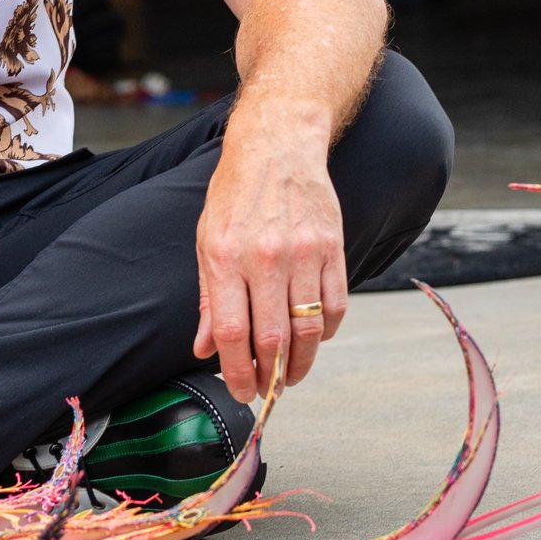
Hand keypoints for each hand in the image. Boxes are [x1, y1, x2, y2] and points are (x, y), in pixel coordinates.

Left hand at [191, 104, 347, 403]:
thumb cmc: (236, 195)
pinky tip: (312, 338)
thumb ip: (209, 299)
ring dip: (300, 364)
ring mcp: (304, 253)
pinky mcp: (333, 248)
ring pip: (308, 330)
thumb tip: (205, 349)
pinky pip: (334, 307)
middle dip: (269, 377)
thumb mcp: (207, 240)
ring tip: (290, 376)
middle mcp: (265, 257)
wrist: (278, 147)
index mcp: (226, 257)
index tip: (241, 392)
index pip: (233, 332)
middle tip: (266, 392)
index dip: (236, 371)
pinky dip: (325, 333)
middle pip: (273, 338)